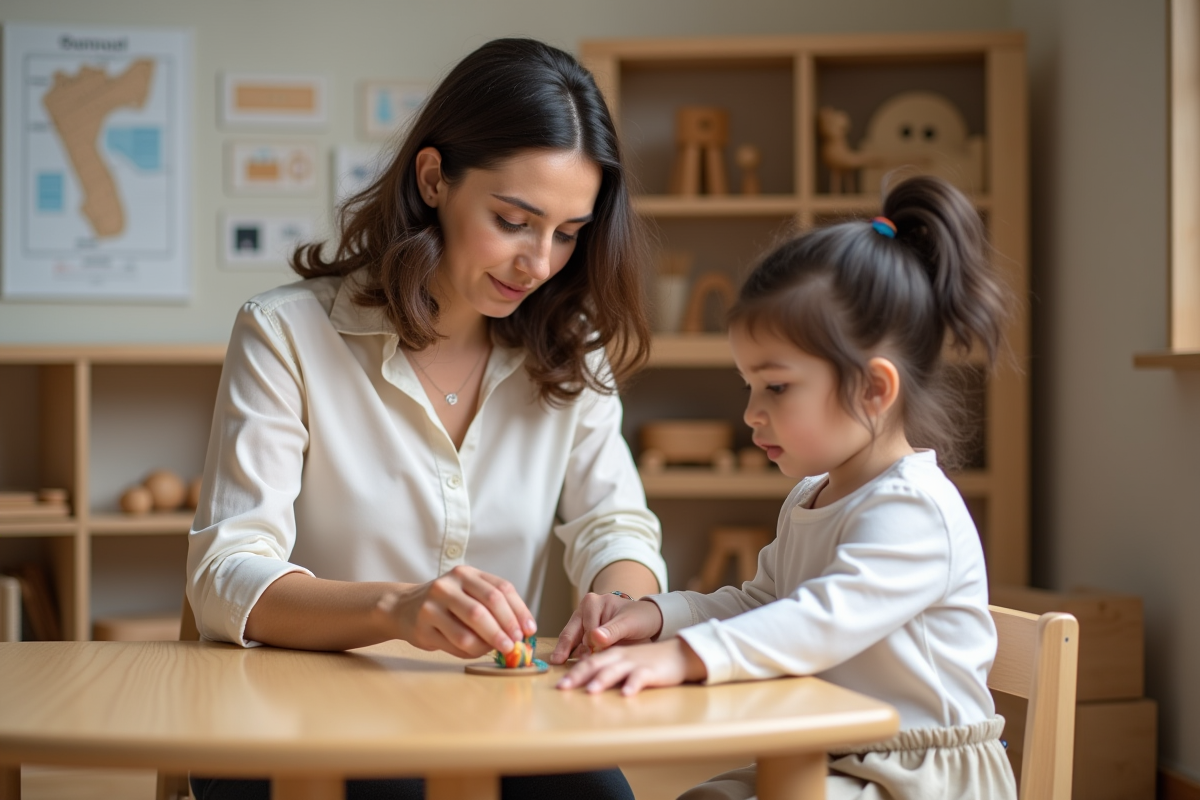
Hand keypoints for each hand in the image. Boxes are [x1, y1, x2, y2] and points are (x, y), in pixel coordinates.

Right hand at [376, 565, 536, 658]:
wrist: (403, 607)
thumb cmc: (446, 603)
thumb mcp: (468, 593)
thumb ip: (492, 606)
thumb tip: (522, 631)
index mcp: (466, 574)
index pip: (500, 589)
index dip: (519, 611)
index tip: (529, 630)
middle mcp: (449, 585)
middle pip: (485, 607)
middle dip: (506, 628)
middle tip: (516, 644)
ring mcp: (433, 605)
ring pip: (469, 629)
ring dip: (490, 643)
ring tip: (500, 650)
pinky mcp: (423, 626)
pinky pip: (455, 643)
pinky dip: (472, 651)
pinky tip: (477, 651)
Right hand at [549, 595, 663, 663]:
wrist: (646, 620)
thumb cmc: (639, 618)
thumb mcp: (629, 623)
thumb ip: (613, 631)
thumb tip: (595, 638)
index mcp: (592, 602)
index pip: (587, 629)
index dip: (592, 645)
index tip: (596, 656)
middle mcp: (582, 611)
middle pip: (570, 633)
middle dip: (565, 650)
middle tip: (557, 662)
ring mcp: (581, 624)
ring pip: (570, 642)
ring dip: (571, 655)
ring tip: (566, 667)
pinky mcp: (582, 636)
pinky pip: (574, 647)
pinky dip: (574, 657)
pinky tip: (574, 667)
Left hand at [556, 638, 706, 695]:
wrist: (678, 654)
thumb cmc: (647, 661)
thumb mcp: (625, 662)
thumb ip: (607, 669)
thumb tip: (585, 683)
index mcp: (612, 654)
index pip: (589, 662)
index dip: (573, 672)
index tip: (559, 685)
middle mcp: (620, 656)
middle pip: (596, 664)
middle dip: (578, 675)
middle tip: (563, 687)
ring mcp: (635, 663)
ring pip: (616, 670)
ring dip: (603, 680)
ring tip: (591, 691)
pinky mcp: (651, 671)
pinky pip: (640, 678)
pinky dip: (632, 685)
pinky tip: (626, 694)